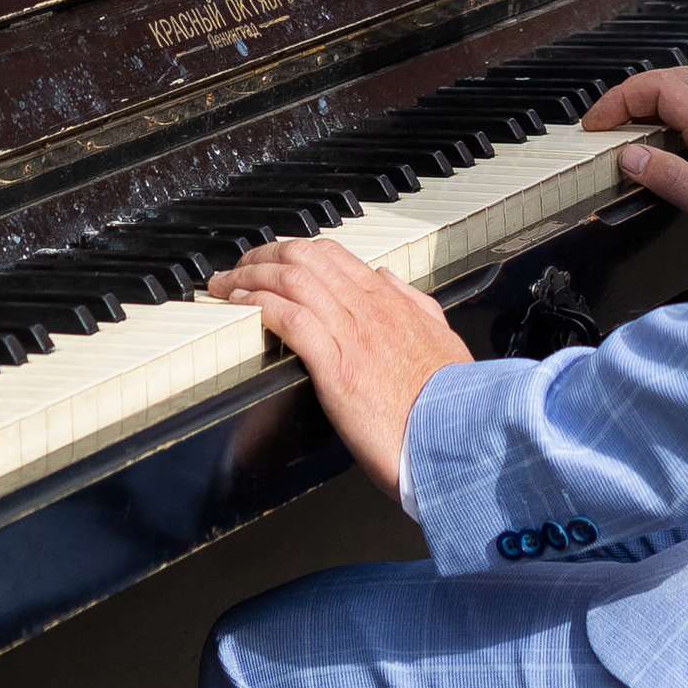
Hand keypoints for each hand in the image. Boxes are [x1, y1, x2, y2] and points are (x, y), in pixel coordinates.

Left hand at [206, 238, 471, 494]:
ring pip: (292, 281)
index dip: (294, 251)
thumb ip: (414, 306)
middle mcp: (369, 306)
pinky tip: (241, 308)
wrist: (463, 435)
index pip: (333, 255)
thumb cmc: (453, 400)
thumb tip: (389, 281)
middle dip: (263, 256)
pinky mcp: (337, 365)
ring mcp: (352, 333)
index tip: (272, 259)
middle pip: (304, 258)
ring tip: (224, 287)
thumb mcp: (442, 337)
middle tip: (236, 269)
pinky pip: (291, 319)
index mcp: (392, 300)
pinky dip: (260, 306)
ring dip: (250, 278)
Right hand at [586, 68, 687, 255]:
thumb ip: (668, 178)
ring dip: (655, 93)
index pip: (659, 89)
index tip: (597, 123)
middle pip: (672, 79)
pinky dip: (680, 104)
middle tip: (607, 120)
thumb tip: (630, 155)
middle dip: (632, 93)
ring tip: (632, 119)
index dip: (621, 100)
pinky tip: (674, 127)